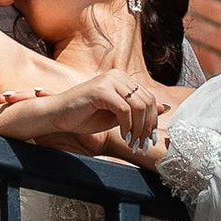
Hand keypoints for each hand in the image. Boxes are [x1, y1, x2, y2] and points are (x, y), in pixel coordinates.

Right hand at [0, 65, 160, 156]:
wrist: (56, 116)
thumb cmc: (84, 116)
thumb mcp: (117, 116)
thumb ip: (137, 111)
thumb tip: (164, 108)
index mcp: (123, 79)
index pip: (149, 98)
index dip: (152, 120)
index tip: (148, 139)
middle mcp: (118, 75)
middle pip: (147, 102)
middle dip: (147, 127)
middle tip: (142, 145)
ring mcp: (109, 80)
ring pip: (138, 105)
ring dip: (138, 128)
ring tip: (133, 143)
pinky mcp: (100, 90)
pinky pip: (124, 109)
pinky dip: (127, 126)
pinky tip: (123, 136)